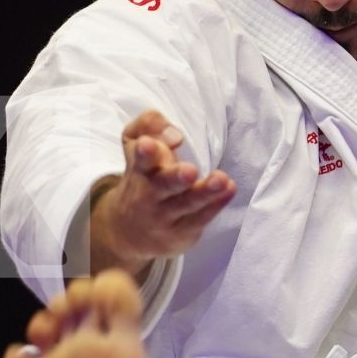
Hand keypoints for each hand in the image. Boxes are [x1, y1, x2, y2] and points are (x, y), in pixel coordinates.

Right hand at [89, 110, 235, 276]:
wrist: (127, 232)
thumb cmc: (142, 178)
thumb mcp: (136, 146)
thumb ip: (150, 126)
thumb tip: (174, 134)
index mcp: (139, 170)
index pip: (140, 158)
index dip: (144, 152)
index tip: (148, 144)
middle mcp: (149, 194)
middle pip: (162, 185)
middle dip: (175, 178)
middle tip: (190, 171)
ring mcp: (166, 216)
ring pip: (186, 204)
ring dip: (205, 192)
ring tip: (221, 180)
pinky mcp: (182, 232)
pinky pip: (200, 218)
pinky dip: (216, 205)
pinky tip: (229, 190)